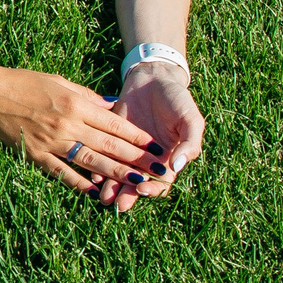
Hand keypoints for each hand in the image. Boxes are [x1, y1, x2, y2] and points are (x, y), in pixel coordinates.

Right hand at [0, 63, 161, 200]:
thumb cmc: (24, 82)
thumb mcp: (59, 81)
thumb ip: (87, 96)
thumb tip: (112, 108)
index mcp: (75, 104)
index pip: (115, 124)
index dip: (139, 137)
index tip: (157, 147)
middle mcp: (67, 124)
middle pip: (110, 146)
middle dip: (138, 159)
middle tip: (159, 170)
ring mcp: (51, 142)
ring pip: (91, 162)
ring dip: (117, 174)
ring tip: (137, 182)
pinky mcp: (36, 154)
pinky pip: (62, 172)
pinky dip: (79, 183)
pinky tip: (95, 192)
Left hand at [109, 62, 204, 209]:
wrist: (153, 78)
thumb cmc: (178, 100)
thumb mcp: (190, 120)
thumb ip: (189, 144)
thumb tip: (178, 166)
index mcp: (169, 159)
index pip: (161, 183)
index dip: (153, 189)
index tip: (142, 189)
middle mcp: (146, 160)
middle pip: (137, 184)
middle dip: (127, 195)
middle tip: (117, 204)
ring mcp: (127, 150)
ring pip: (118, 174)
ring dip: (111, 186)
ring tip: (102, 196)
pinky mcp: (110, 138)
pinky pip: (104, 155)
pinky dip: (98, 165)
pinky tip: (92, 172)